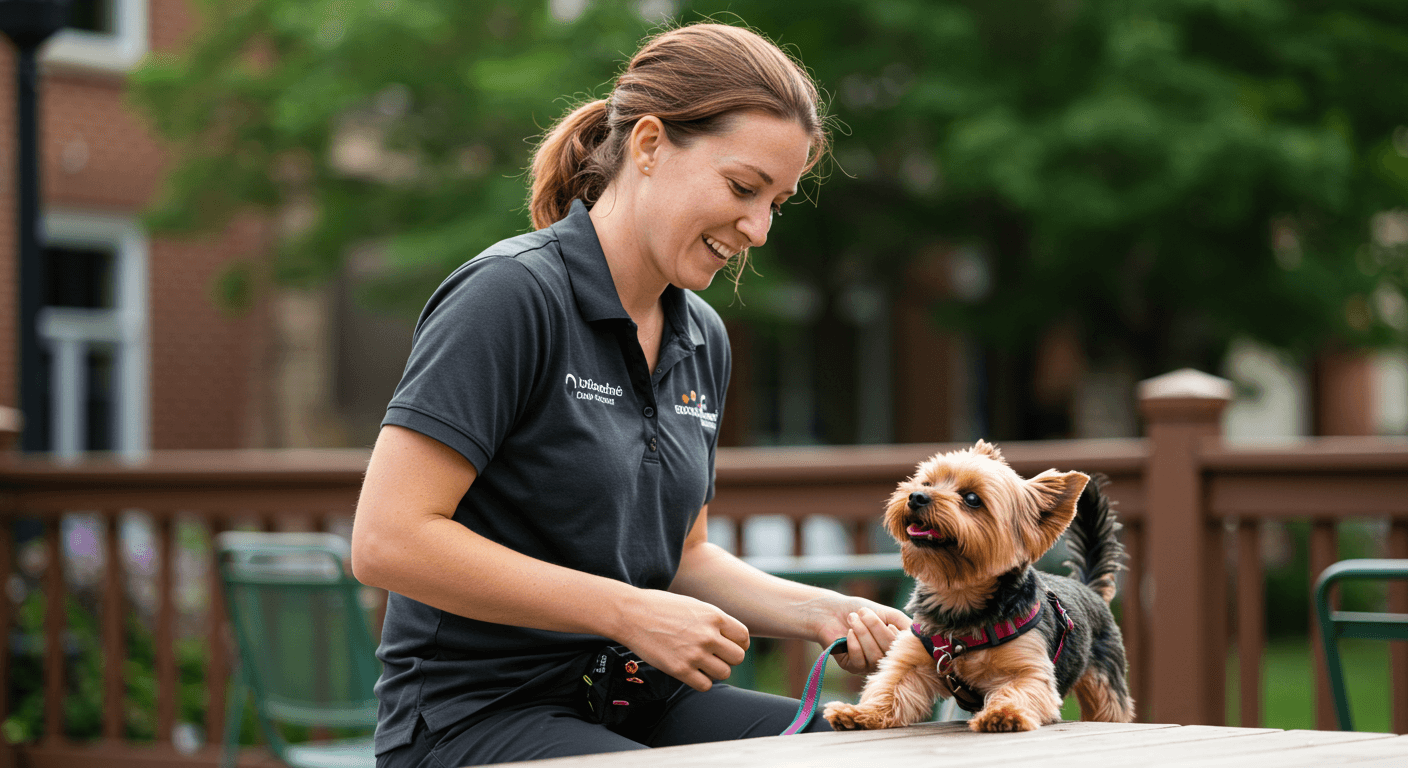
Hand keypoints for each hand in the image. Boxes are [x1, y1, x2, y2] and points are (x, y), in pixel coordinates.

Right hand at [616, 589, 749, 691]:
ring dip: (715, 671)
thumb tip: (730, 637)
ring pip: (724, 673)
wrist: (631, 614)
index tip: (729, 645)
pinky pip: (705, 685)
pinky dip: (702, 681)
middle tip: (715, 656)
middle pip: (738, 657)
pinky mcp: (680, 670)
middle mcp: (708, 635)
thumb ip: (714, 620)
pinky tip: (692, 672)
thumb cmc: (661, 607)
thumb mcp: (694, 605)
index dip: (739, 643)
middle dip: (728, 658)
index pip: (743, 637)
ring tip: (702, 664)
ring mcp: (695, 654)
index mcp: (714, 616)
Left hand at [816, 601, 909, 674]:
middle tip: (864, 613)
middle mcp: (884, 658)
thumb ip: (905, 623)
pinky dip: (854, 644)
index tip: (888, 622)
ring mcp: (868, 665)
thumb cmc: (859, 610)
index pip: (904, 649)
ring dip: (863, 634)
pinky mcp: (852, 667)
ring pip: (874, 657)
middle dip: (876, 629)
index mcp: (894, 646)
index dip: (897, 637)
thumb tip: (918, 635)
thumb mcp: (887, 613)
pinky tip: (848, 633)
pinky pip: (859, 662)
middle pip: (889, 652)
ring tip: (853, 618)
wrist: (831, 610)